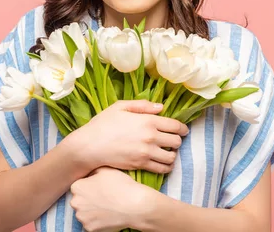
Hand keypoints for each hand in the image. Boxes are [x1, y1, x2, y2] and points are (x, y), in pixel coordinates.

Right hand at [69, 100, 188, 173]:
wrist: (90, 146)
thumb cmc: (103, 124)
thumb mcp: (120, 107)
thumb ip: (142, 105)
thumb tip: (161, 108)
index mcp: (148, 121)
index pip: (175, 126)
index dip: (182, 128)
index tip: (183, 130)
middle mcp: (151, 137)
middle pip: (176, 142)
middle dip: (177, 140)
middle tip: (172, 140)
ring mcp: (146, 153)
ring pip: (171, 157)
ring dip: (172, 154)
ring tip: (167, 152)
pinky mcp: (141, 165)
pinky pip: (162, 168)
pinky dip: (166, 166)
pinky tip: (162, 162)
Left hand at [70, 167, 153, 231]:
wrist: (135, 206)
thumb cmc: (121, 186)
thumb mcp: (106, 169)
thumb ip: (93, 170)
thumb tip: (90, 173)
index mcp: (77, 187)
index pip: (79, 186)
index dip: (90, 186)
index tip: (100, 187)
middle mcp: (76, 203)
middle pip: (80, 200)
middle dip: (89, 199)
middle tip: (104, 197)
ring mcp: (82, 217)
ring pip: (85, 213)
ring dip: (92, 210)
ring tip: (107, 206)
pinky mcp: (90, 228)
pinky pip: (92, 223)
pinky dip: (98, 220)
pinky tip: (108, 214)